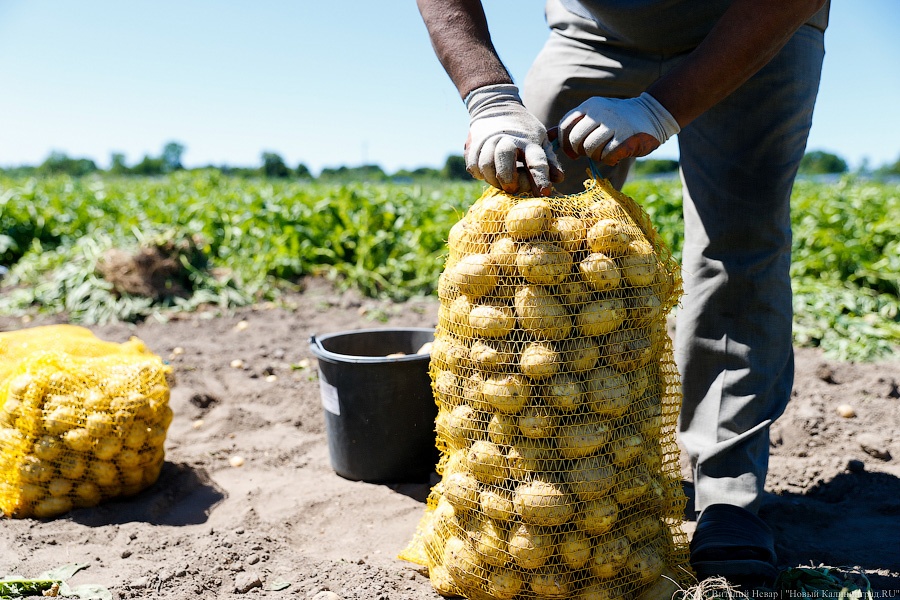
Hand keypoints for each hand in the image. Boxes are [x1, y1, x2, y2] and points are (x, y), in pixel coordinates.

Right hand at [466, 84, 562, 195]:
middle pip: (505, 161)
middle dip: (508, 178)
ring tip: (500, 180)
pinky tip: (488, 172)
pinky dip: (480, 174)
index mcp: (529, 141)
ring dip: (492, 179)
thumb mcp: (540, 141)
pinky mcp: (472, 144)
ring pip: (486, 166)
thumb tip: (559, 179)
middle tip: (511, 187)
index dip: (540, 178)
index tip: (545, 192)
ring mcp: (488, 140)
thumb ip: (549, 161)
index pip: (536, 161)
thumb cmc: (523, 131)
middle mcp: (507, 139)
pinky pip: (473, 166)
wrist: (495, 106)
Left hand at [559, 92, 679, 165]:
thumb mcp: (594, 115)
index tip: (572, 151)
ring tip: (605, 151)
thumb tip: (549, 136)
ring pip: (590, 149)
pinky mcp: (627, 137)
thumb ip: (574, 125)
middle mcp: (599, 112)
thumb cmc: (618, 119)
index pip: (565, 126)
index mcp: (589, 105)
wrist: (653, 114)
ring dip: (595, 156)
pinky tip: (616, 154)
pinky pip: (607, 155)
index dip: (565, 143)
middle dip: (580, 151)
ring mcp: (614, 123)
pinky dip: (609, 159)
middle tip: (591, 152)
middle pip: (576, 140)